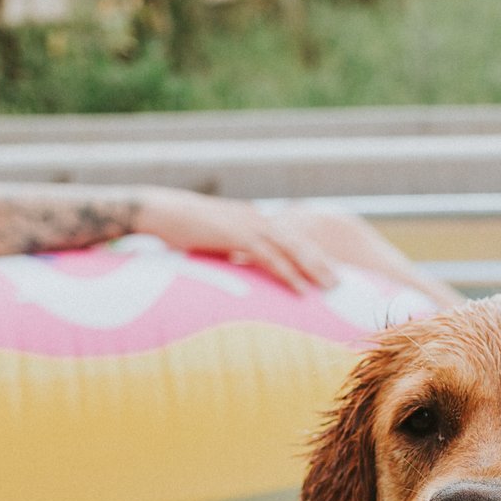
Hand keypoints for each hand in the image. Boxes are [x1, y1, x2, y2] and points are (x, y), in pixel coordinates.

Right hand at [131, 189, 340, 293]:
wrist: (158, 210)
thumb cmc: (181, 226)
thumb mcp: (212, 238)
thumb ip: (230, 248)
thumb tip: (239, 264)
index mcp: (252, 218)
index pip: (289, 236)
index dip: (310, 253)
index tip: (327, 270)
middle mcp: (256, 218)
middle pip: (298, 241)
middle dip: (321, 262)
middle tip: (341, 282)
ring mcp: (247, 225)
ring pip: (290, 248)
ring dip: (313, 269)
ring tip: (330, 288)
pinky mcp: (236, 236)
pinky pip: (268, 258)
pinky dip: (287, 274)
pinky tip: (300, 289)